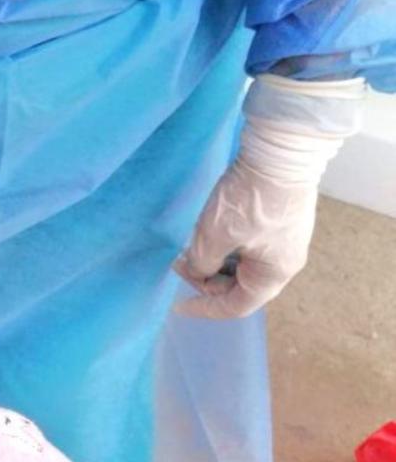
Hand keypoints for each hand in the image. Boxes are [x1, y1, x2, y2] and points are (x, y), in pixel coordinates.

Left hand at [175, 74, 364, 318]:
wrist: (280, 153)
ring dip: (214, 259)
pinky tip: (208, 231)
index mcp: (273, 275)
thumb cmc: (247, 201)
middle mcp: (284, 262)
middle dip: (205, 278)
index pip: (235, 306)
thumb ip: (202, 263)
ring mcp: (283, 240)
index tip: (176, 306)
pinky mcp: (277, 220)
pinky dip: (225, 244)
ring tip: (189, 245)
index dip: (204, 308)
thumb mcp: (214, 237)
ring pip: (241, 262)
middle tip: (178, 261)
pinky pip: (247, 244)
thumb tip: (199, 268)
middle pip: (238, 285)